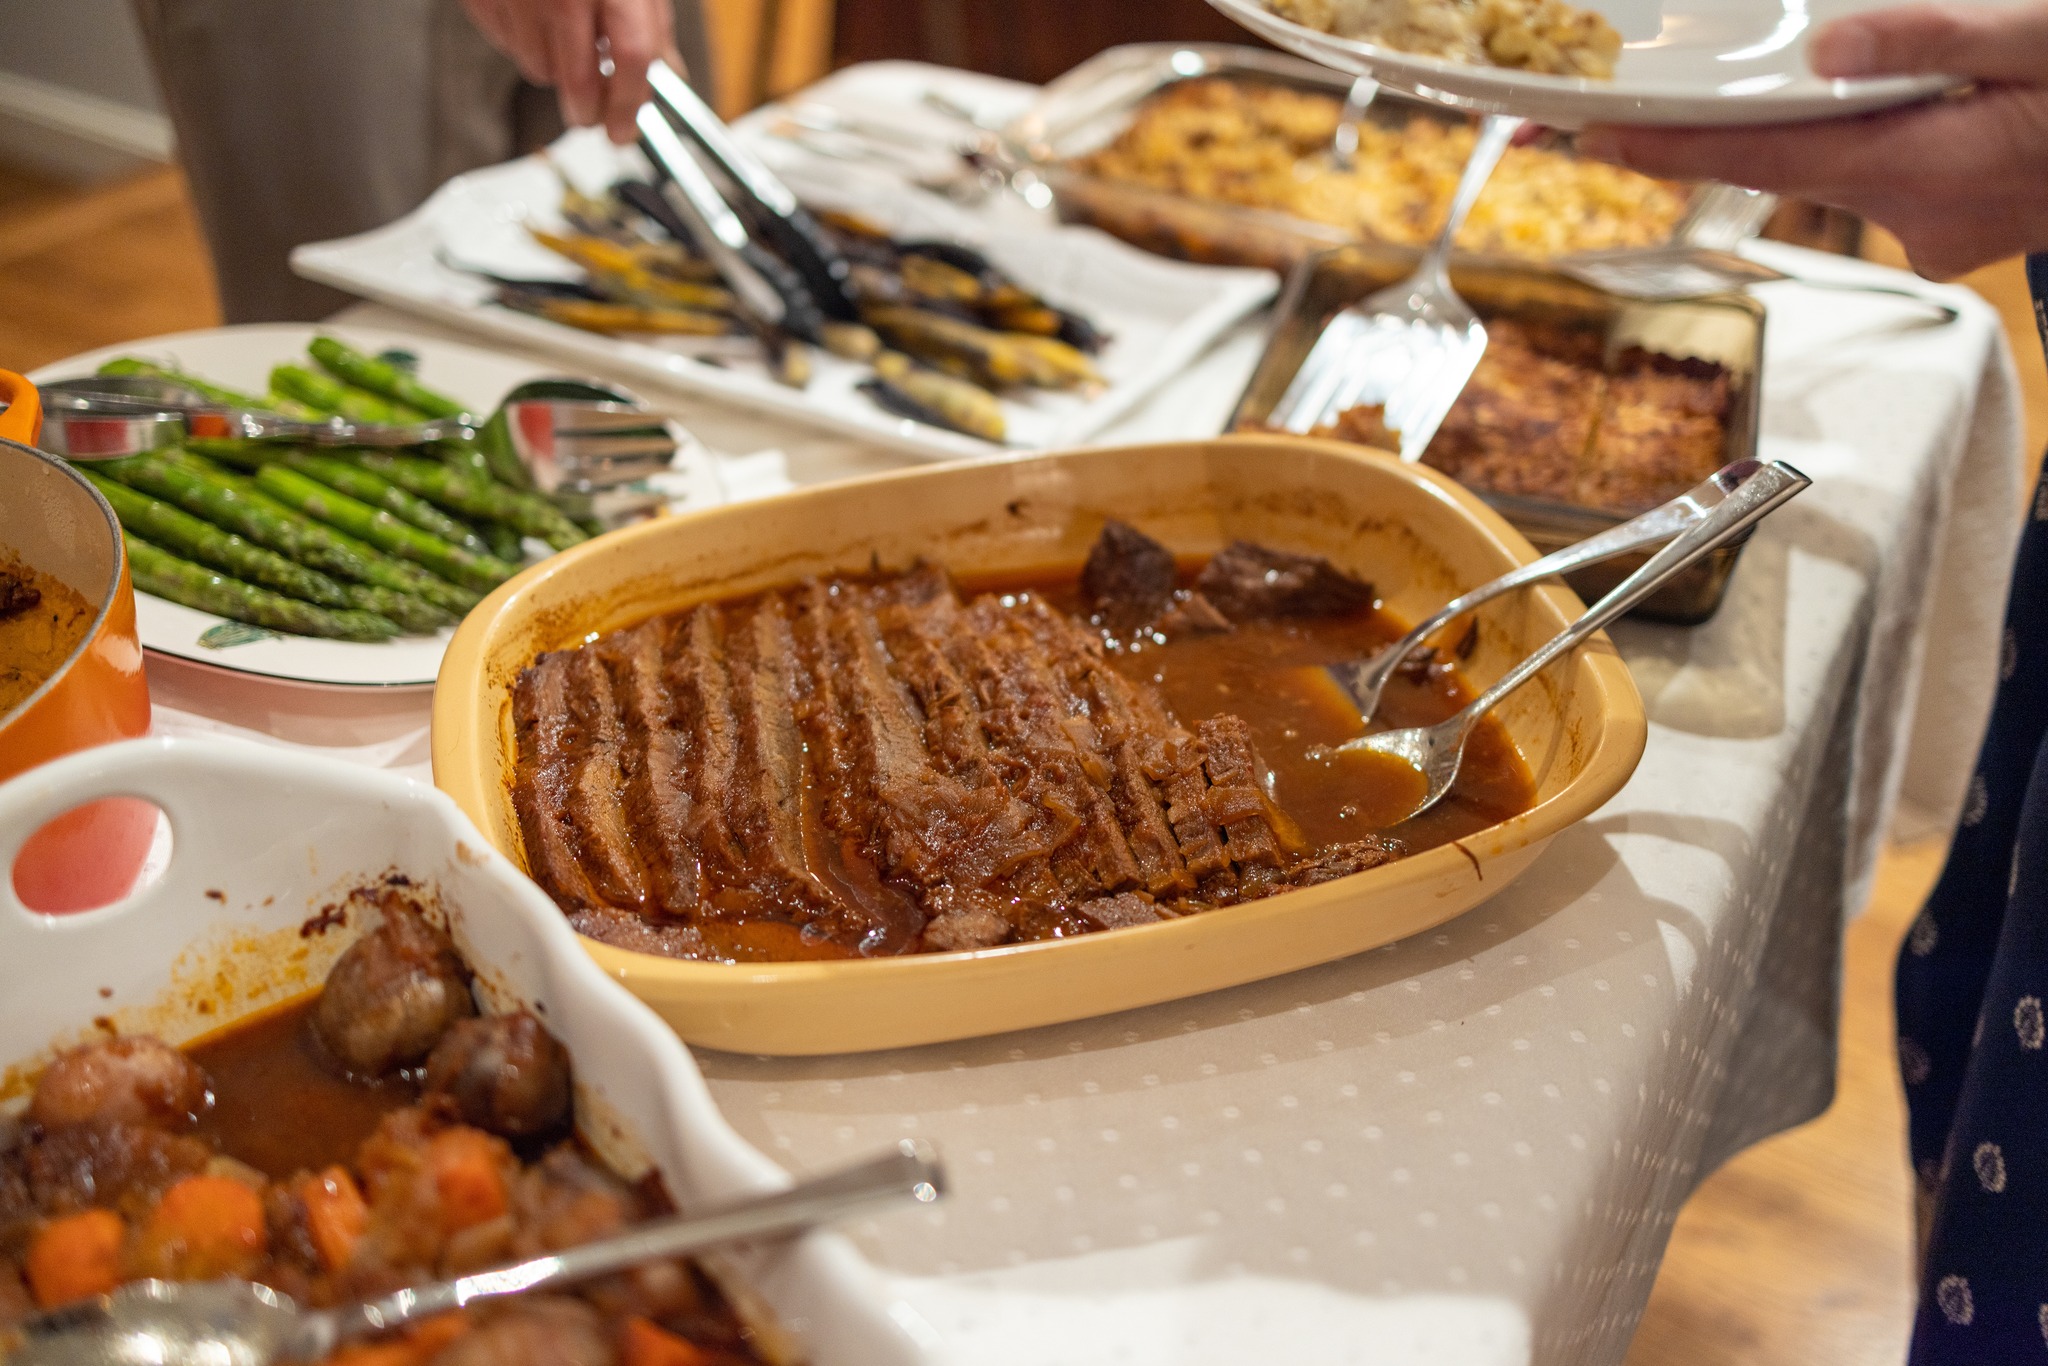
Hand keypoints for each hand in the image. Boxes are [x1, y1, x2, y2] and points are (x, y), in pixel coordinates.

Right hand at [461, 0, 680, 143]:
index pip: (633, 57)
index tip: (624, 131)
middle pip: (577, 79)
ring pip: (538, 69)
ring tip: (564, 38)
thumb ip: (652, 23)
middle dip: (587, 111)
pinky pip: (506, 45)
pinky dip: (524, 43)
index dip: (629, 104)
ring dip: (555, 71)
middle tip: (593, 119)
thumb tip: (667, 74)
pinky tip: (534, 16)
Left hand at [1577, 3, 2047, 277]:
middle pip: (1779, 164)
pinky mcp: (1956, 217)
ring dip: (1785, 129)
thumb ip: (1941, 38)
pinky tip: (1869, 96)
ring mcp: (1938, 225)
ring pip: (1831, 164)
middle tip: (1597, 122)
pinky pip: (1879, 168)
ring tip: (1704, 103)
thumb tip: (1835, 48)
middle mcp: (1917, 212)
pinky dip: (1856, 133)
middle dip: (1698, 137)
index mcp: (1929, 166)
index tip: (1585, 140)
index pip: (1763, 158)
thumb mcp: (2046, 38)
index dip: (1665, 151)